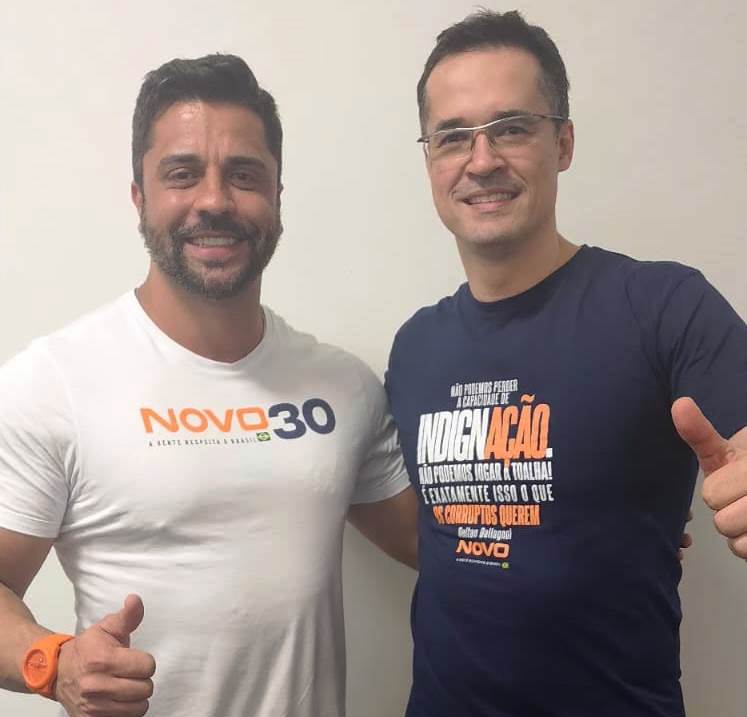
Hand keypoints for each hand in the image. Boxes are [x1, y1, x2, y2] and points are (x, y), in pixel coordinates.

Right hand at [55, 594, 154, 715]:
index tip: (135, 659)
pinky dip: (125, 711)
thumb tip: (135, 600)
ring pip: (138, 708)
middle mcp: (96, 685)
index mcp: (103, 659)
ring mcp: (92, 707)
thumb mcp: (107, 627)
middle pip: (145, 689)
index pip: (147, 666)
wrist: (58, 671)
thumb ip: (127, 616)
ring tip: (125, 687)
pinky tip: (118, 700)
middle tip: (130, 673)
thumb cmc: (88, 648)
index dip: (145, 662)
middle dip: (142, 679)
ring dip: (136, 698)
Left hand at [672, 397, 746, 558]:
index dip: (717, 490)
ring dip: (738, 532)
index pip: (713, 495)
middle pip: (724, 522)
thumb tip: (679, 405)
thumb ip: (700, 433)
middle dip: (727, 512)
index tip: (732, 480)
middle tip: (740, 500)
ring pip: (738, 543)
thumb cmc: (742, 471)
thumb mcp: (722, 451)